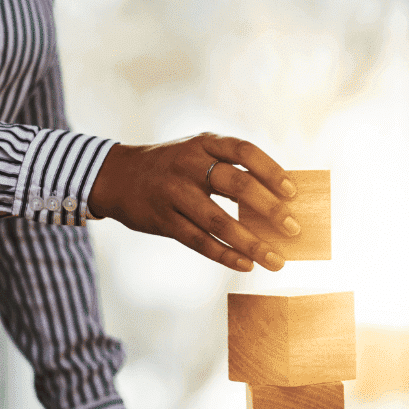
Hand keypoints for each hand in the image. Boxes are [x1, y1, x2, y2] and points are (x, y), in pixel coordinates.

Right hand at [88, 133, 297, 271]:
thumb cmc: (172, 166)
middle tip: (293, 228)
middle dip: (269, 208)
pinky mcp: (163, 220)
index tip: (293, 192)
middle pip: (236, 184)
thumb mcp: (196, 153)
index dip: (271, 170)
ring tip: (276, 260)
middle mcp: (188, 164)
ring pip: (218, 221)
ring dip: (251, 243)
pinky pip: (199, 241)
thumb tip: (278, 200)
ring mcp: (173, 193)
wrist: (115, 176)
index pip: (244, 151)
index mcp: (203, 143)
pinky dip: (225, 255)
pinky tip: (246, 265)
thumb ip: (230, 168)